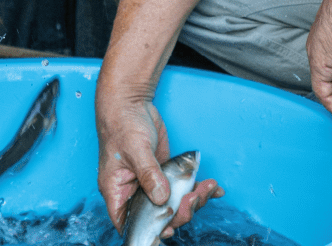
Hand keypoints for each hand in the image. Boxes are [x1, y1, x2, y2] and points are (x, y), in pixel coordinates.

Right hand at [96, 98, 223, 236]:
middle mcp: (134, 191)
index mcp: (118, 192)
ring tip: (209, 188)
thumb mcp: (135, 150)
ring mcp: (152, 182)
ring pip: (174, 202)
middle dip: (180, 211)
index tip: (168, 228)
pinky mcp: (165, 172)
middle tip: (194, 199)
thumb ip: (148, 174)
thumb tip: (162, 198)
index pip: (131, 222)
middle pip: (158, 215)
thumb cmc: (122, 124)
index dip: (150, 229)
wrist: (131, 102)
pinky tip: (214, 187)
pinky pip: (182, 186)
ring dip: (194, 199)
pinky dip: (198, 187)